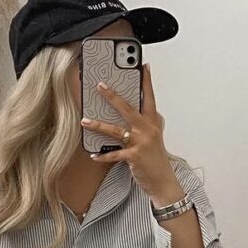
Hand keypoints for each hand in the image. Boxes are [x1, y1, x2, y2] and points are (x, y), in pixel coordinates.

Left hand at [81, 63, 182, 200]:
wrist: (163, 181)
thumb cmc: (156, 159)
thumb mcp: (154, 137)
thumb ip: (146, 124)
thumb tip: (134, 113)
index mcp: (153, 122)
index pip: (150, 97)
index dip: (147, 81)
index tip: (143, 66)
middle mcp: (148, 130)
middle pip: (128, 108)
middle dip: (113, 96)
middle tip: (100, 85)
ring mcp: (141, 143)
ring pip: (116, 130)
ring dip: (98, 125)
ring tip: (84, 120)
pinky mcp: (134, 157)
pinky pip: (114, 154)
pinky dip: (102, 155)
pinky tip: (93, 154)